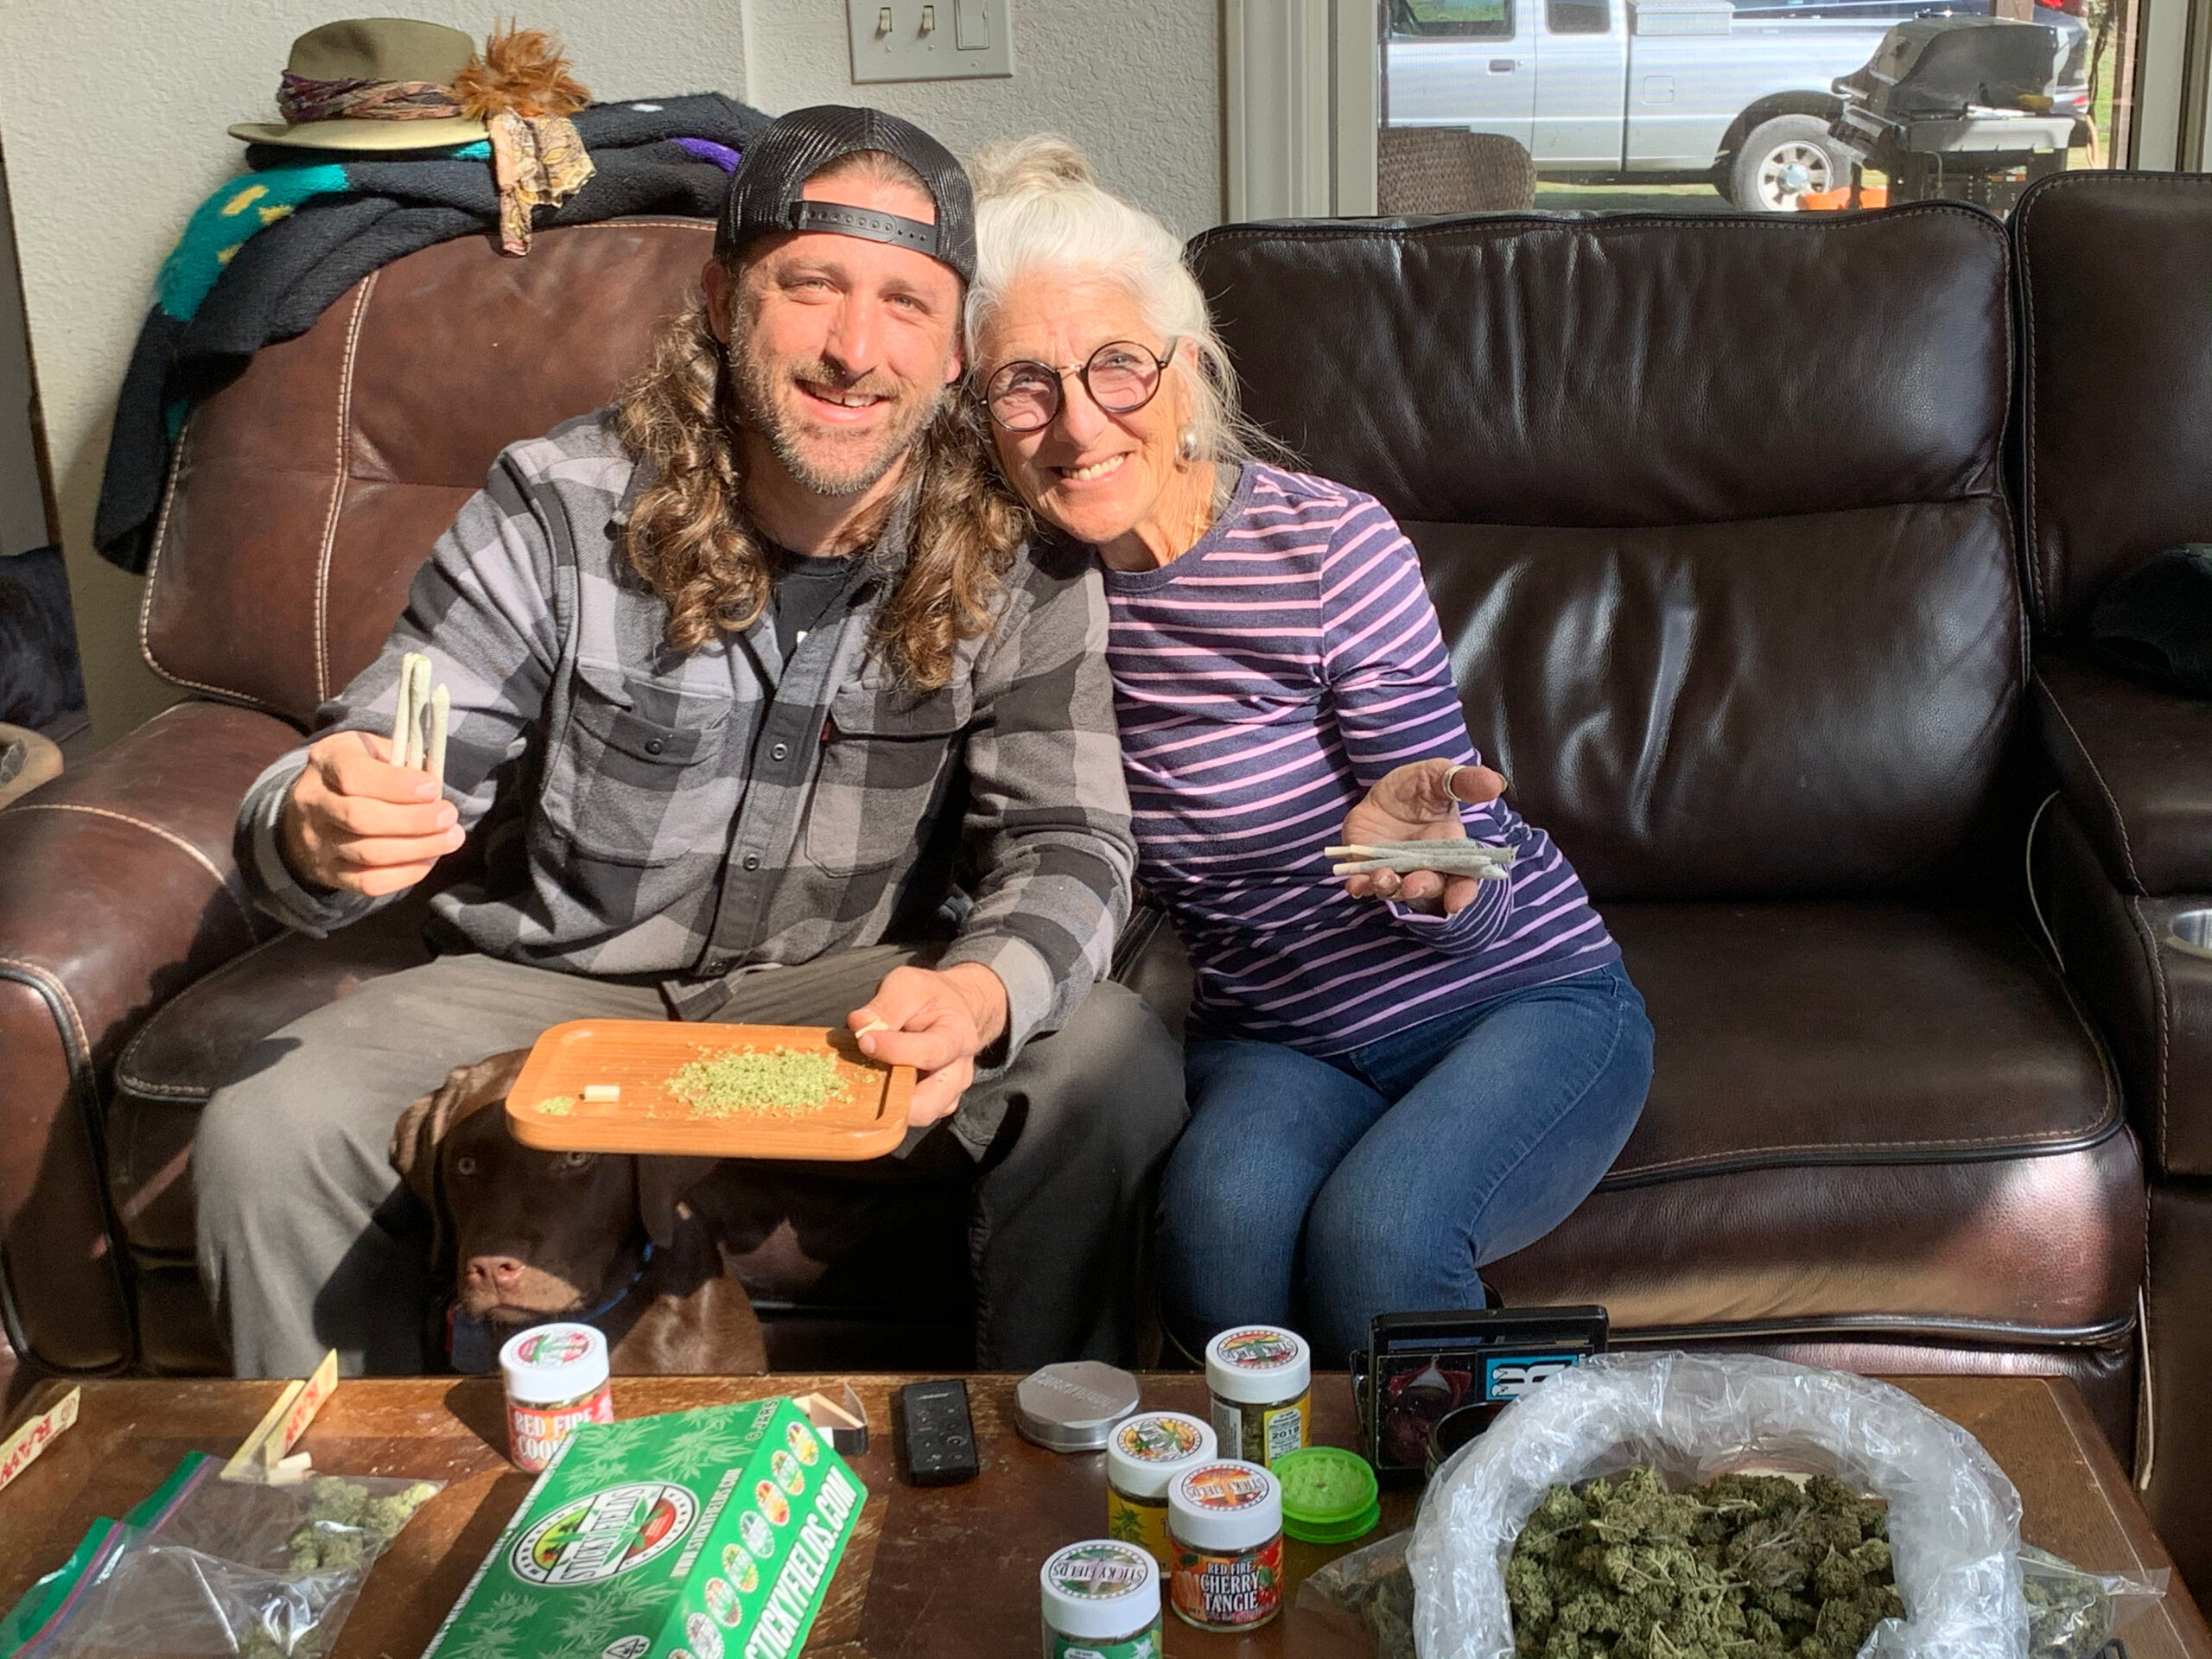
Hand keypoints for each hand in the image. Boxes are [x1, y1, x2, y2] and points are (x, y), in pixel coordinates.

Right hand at [278, 730, 461, 896]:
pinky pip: (368, 882)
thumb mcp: (377, 750)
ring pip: (367, 853)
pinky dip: (405, 873)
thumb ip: (404, 762)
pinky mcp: (328, 872)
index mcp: (327, 760)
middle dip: (413, 820)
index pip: (354, 775)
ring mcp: (316, 840)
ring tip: (451, 838)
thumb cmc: (363, 771)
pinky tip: (429, 858)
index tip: (433, 788)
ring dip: (418, 848)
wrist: (320, 805)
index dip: (397, 785)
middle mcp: (313, 801)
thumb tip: (434, 791)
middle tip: (449, 816)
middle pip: (360, 818)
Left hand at [849, 963, 1009, 1126]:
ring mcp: (948, 1095)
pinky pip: (910, 1117)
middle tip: (863, 1079)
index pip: (929, 1052)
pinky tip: (874, 1087)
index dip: (894, 1050)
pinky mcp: (934, 1106)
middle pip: (928, 1104)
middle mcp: (958, 1073)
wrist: (952, 1010)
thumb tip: (859, 1025)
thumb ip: (885, 1006)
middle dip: (891, 1099)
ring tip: (867, 1081)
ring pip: (918, 1116)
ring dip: (888, 1105)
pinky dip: (889, 1108)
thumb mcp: (907, 985)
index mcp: (958, 1037)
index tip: (864, 1040)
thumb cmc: (928, 997)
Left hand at [1340, 757, 1506, 915]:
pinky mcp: (1367, 868)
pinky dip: (1359, 887)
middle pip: (1428, 887)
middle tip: (1413, 884)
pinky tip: (1354, 884)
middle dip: (1421, 888)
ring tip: (1383, 877)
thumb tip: (1496, 783)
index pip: (1463, 878)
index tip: (1456, 903)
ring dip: (1389, 887)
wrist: (1382, 791)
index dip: (1462, 893)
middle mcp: (1424, 865)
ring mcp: (1395, 869)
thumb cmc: (1419, 787)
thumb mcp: (1439, 775)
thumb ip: (1464, 782)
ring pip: (1395, 889)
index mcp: (1449, 848)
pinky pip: (1363, 884)